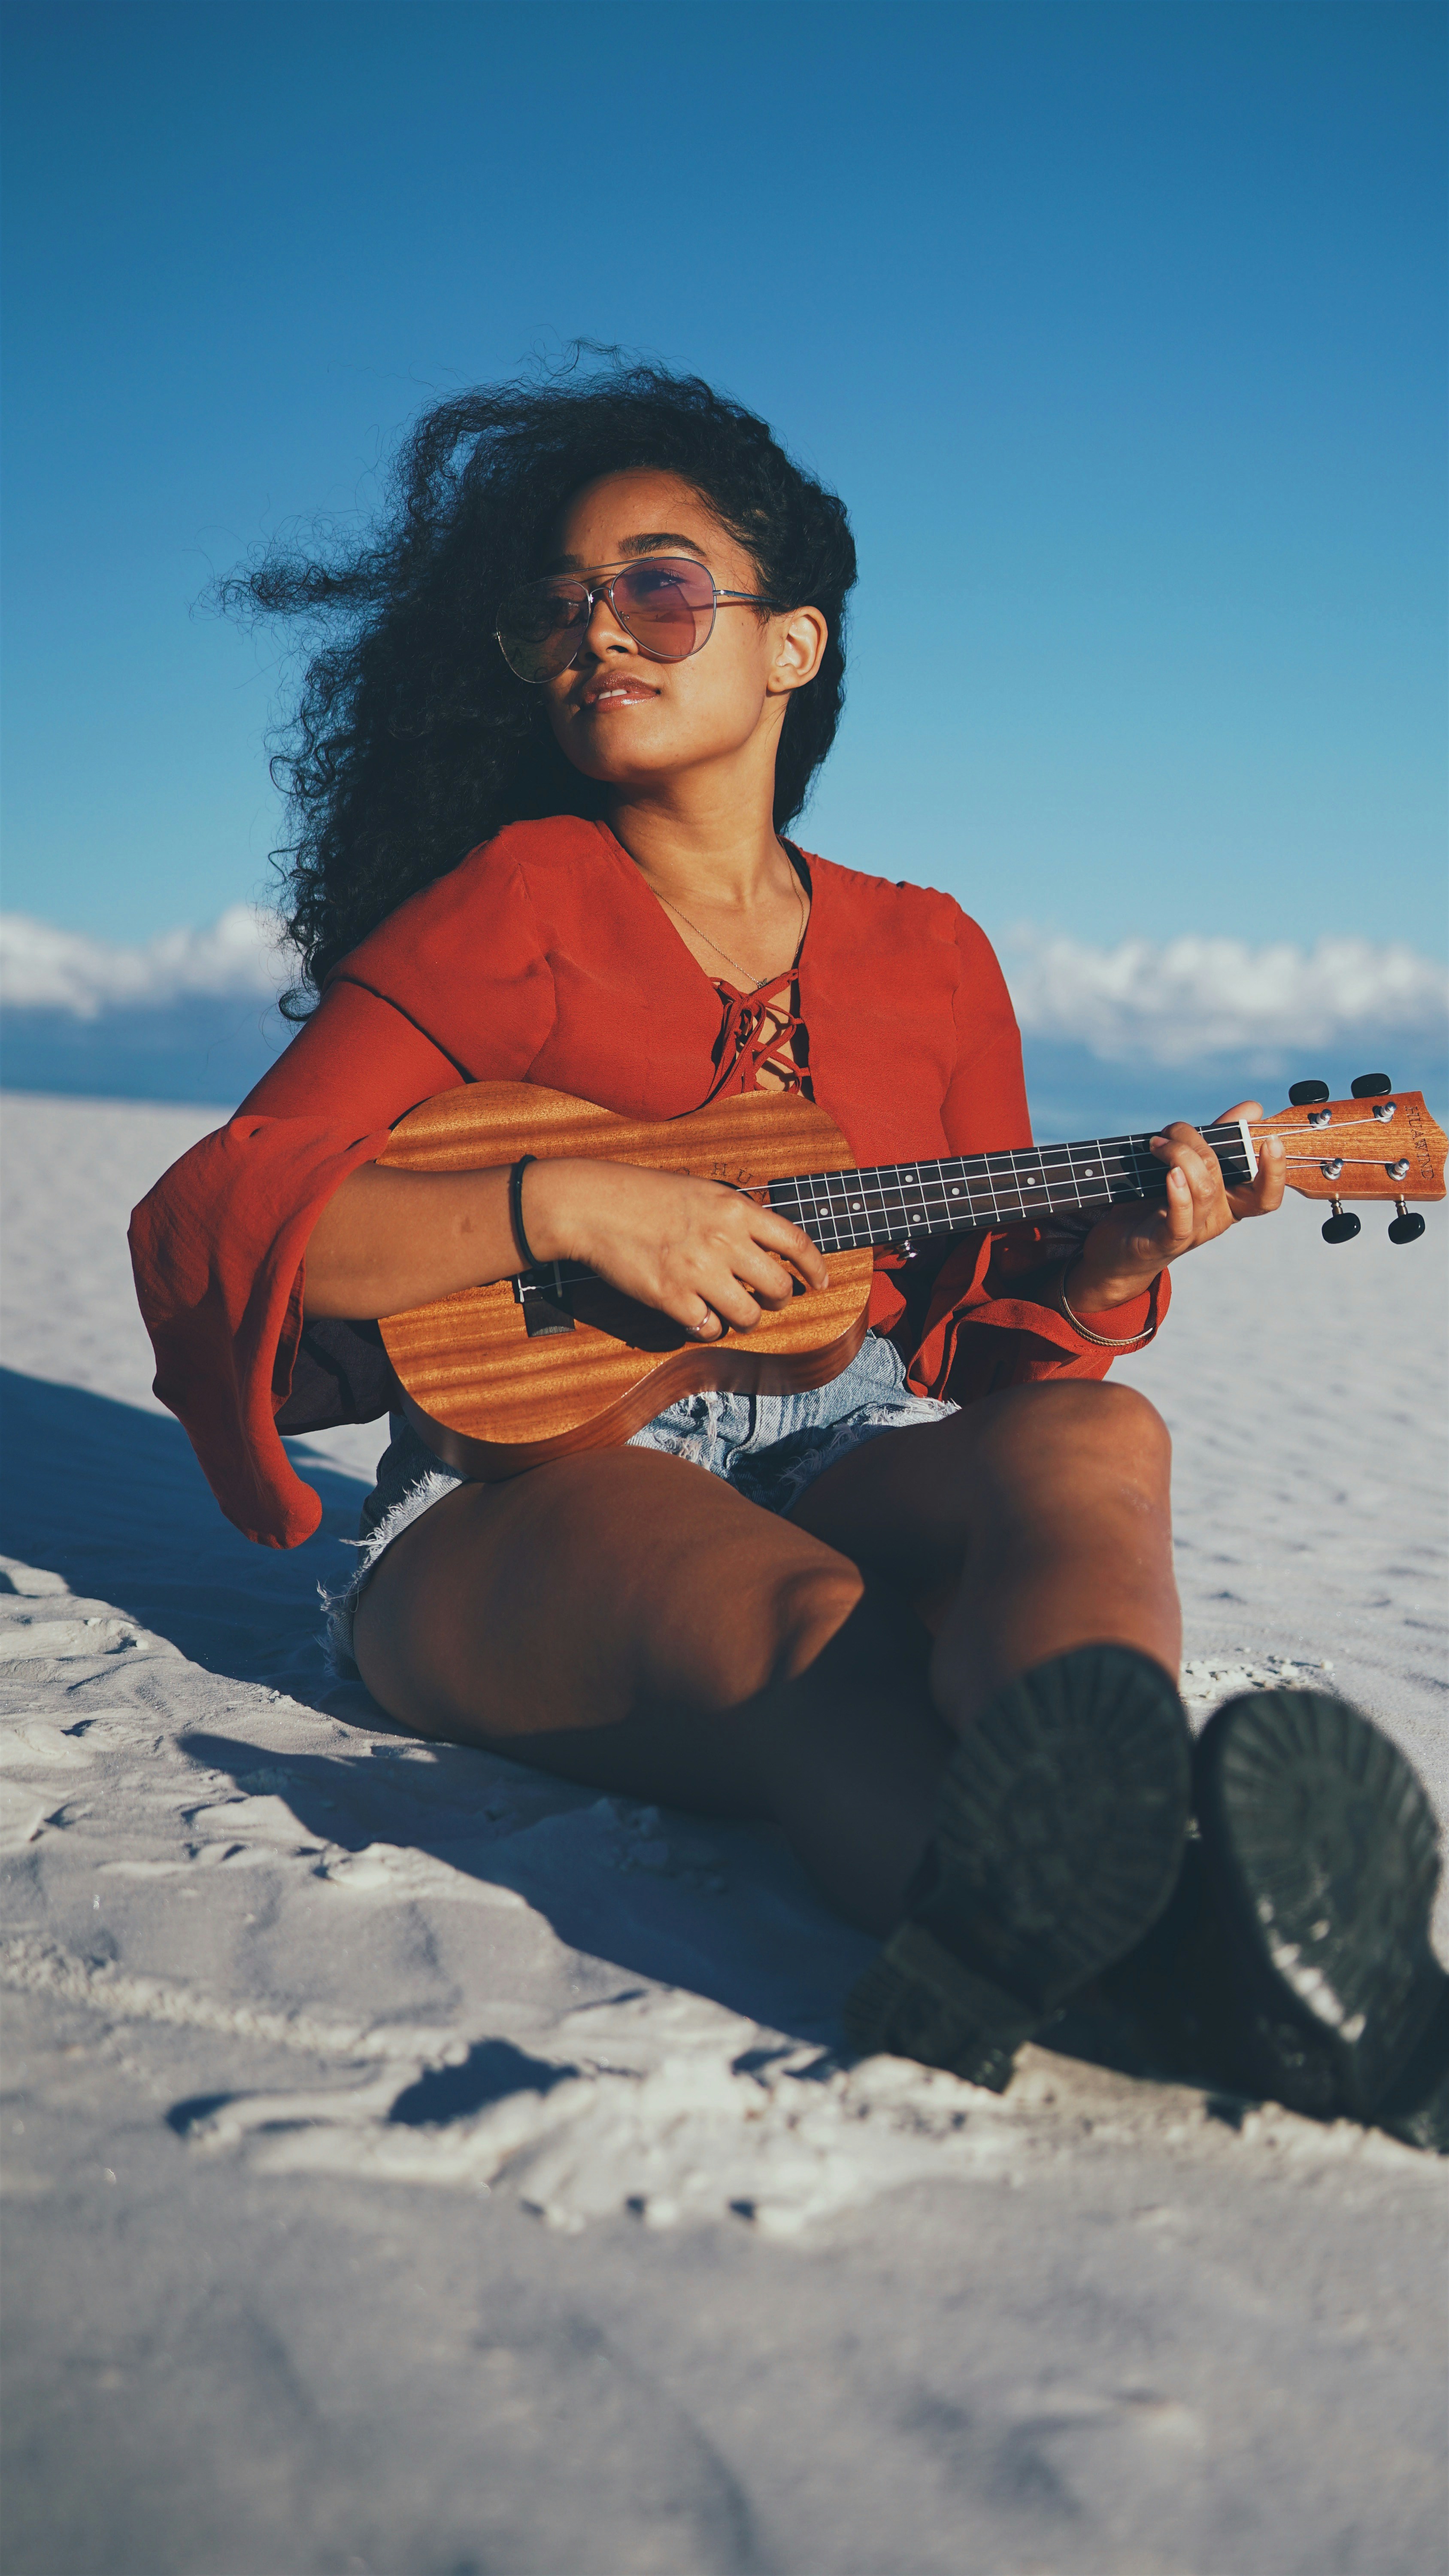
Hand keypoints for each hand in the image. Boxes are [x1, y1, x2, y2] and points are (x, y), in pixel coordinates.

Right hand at [525, 1157, 828, 1338]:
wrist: (593, 1205)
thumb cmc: (646, 1195)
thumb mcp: (703, 1192)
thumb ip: (737, 1216)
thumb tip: (770, 1241)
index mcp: (735, 1209)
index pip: (796, 1243)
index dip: (815, 1268)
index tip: (821, 1283)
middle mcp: (723, 1240)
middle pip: (779, 1288)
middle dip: (778, 1300)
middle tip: (765, 1300)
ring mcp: (698, 1271)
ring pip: (749, 1317)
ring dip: (744, 1319)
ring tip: (729, 1310)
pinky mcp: (671, 1297)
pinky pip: (709, 1328)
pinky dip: (707, 1328)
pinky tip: (696, 1315)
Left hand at [1065, 1101, 1285, 1313]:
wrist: (1119, 1245)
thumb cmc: (1155, 1201)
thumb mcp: (1187, 1165)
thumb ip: (1219, 1139)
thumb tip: (1253, 1108)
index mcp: (1230, 1201)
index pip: (1266, 1195)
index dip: (1275, 1172)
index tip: (1271, 1140)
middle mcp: (1217, 1218)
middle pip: (1228, 1175)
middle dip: (1199, 1141)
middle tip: (1172, 1130)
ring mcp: (1194, 1231)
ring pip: (1205, 1189)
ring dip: (1180, 1155)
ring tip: (1156, 1144)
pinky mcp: (1167, 1242)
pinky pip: (1181, 1220)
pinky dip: (1178, 1194)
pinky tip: (1170, 1174)